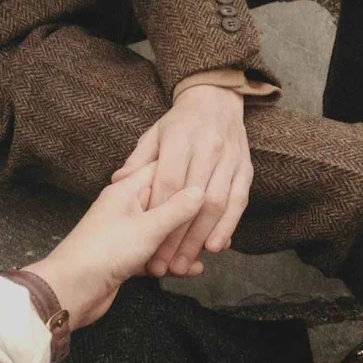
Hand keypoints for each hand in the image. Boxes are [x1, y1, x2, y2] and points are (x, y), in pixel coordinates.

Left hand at [25, 163, 203, 330]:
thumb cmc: (103, 252)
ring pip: (164, 232)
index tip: (212, 177)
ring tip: (212, 248)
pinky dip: (173, 260)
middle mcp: (127, 207)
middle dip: (192, 214)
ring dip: (184, 241)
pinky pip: (156, 254)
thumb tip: (200, 190)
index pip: (161, 170)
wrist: (70, 292)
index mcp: (127, 190)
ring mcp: (127, 233)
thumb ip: (176, 209)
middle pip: (166, 203)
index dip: (187, 172)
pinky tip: (192, 268)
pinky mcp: (127, 258)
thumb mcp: (147, 227)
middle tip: (217, 219)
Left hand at [112, 85, 252, 276]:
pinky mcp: (245, 168)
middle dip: (178, 236)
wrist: (216, 98)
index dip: (159, 214)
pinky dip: (228, 225)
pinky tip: (216, 246)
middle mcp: (207, 147)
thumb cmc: (179, 122)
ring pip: (217, 203)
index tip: (147, 241)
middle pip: (192, 198)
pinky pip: (238, 201)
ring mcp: (229, 157)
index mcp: (179, 138)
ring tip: (186, 264)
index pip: (168, 181)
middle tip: (166, 264)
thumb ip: (138, 160)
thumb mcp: (152, 135)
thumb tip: (118, 179)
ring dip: (201, 237)